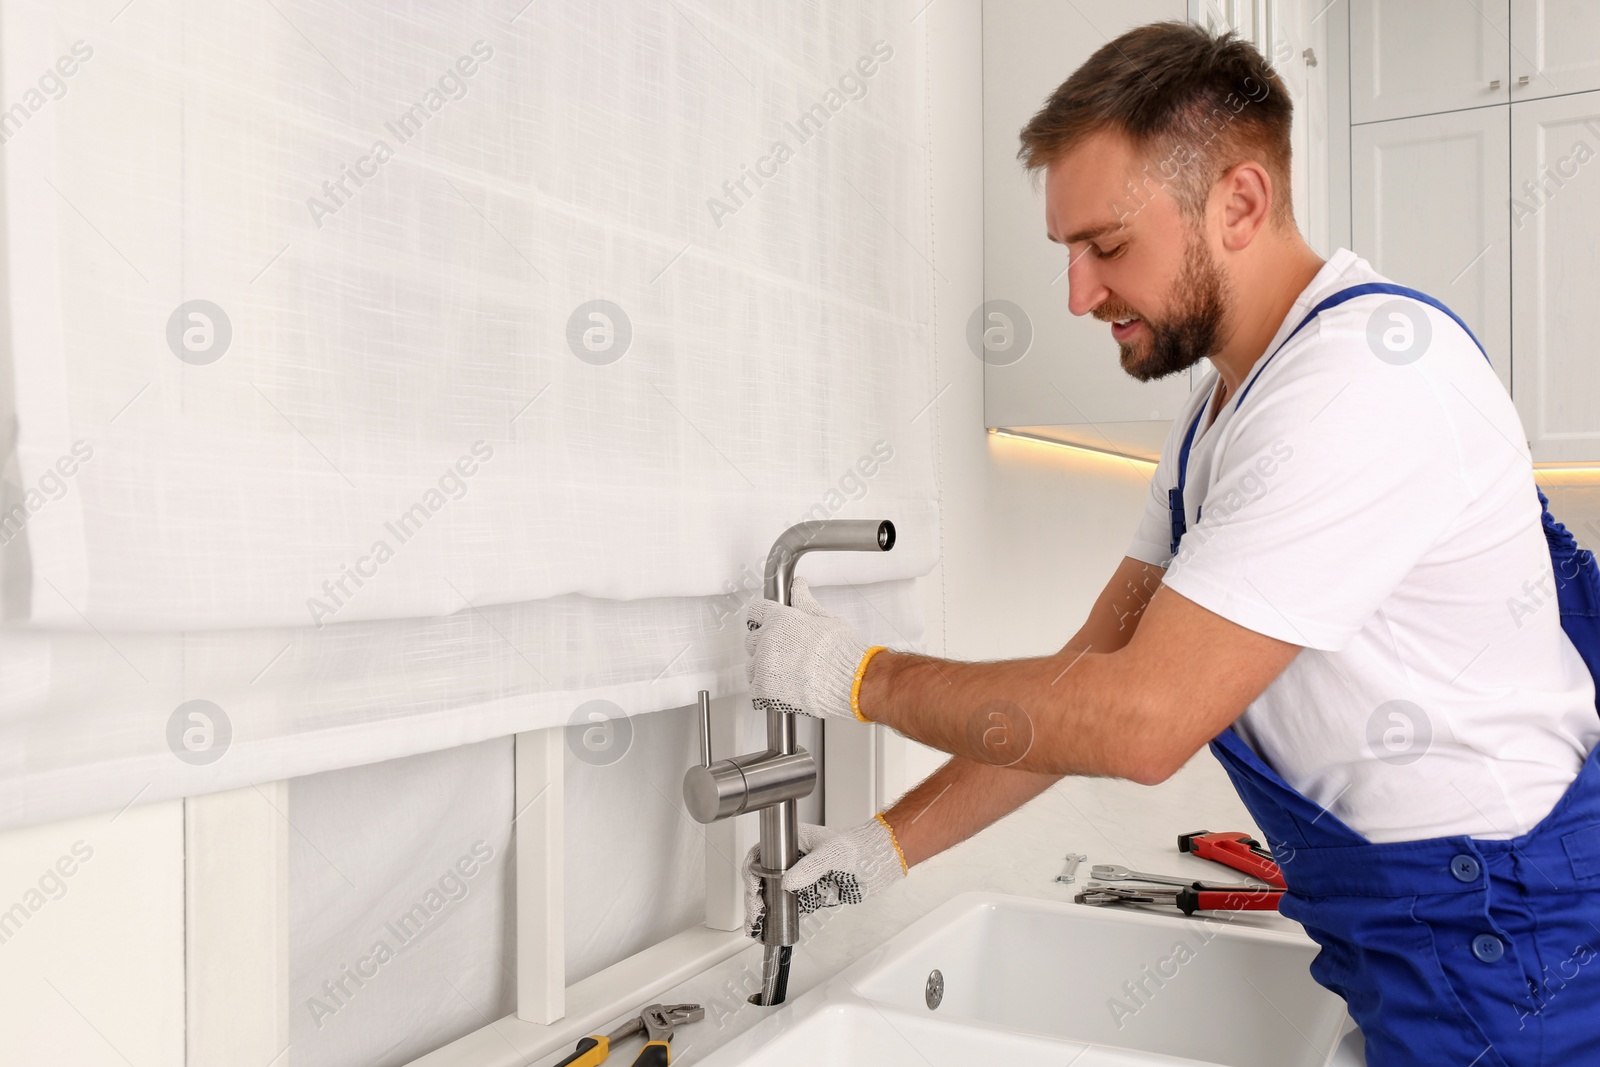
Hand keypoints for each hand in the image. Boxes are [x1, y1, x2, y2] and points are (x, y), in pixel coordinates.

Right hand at [743, 816, 906, 938]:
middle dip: (753, 897)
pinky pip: (786, 906)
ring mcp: (798, 877)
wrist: (877, 862)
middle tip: (755, 914)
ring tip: (755, 927)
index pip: (761, 854)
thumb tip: (788, 881)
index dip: (752, 871)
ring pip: (770, 894)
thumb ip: (809, 867)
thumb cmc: (857, 848)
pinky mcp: (807, 894)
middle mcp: (791, 859)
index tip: (754, 888)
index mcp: (792, 841)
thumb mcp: (831, 855)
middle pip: (761, 877)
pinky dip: (775, 917)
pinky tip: (766, 928)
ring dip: (760, 910)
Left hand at [744, 577, 879, 721]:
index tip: (766, 624)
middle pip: (751, 640)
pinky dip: (766, 690)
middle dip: (764, 645)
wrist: (851, 682)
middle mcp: (768, 640)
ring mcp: (764, 665)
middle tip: (785, 653)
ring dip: (763, 669)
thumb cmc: (843, 652)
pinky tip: (783, 688)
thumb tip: (798, 586)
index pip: (756, 611)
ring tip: (786, 674)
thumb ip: (805, 603)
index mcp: (780, 619)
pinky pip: (754, 688)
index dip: (763, 618)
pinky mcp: (764, 689)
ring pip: (751, 665)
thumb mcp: (826, 619)